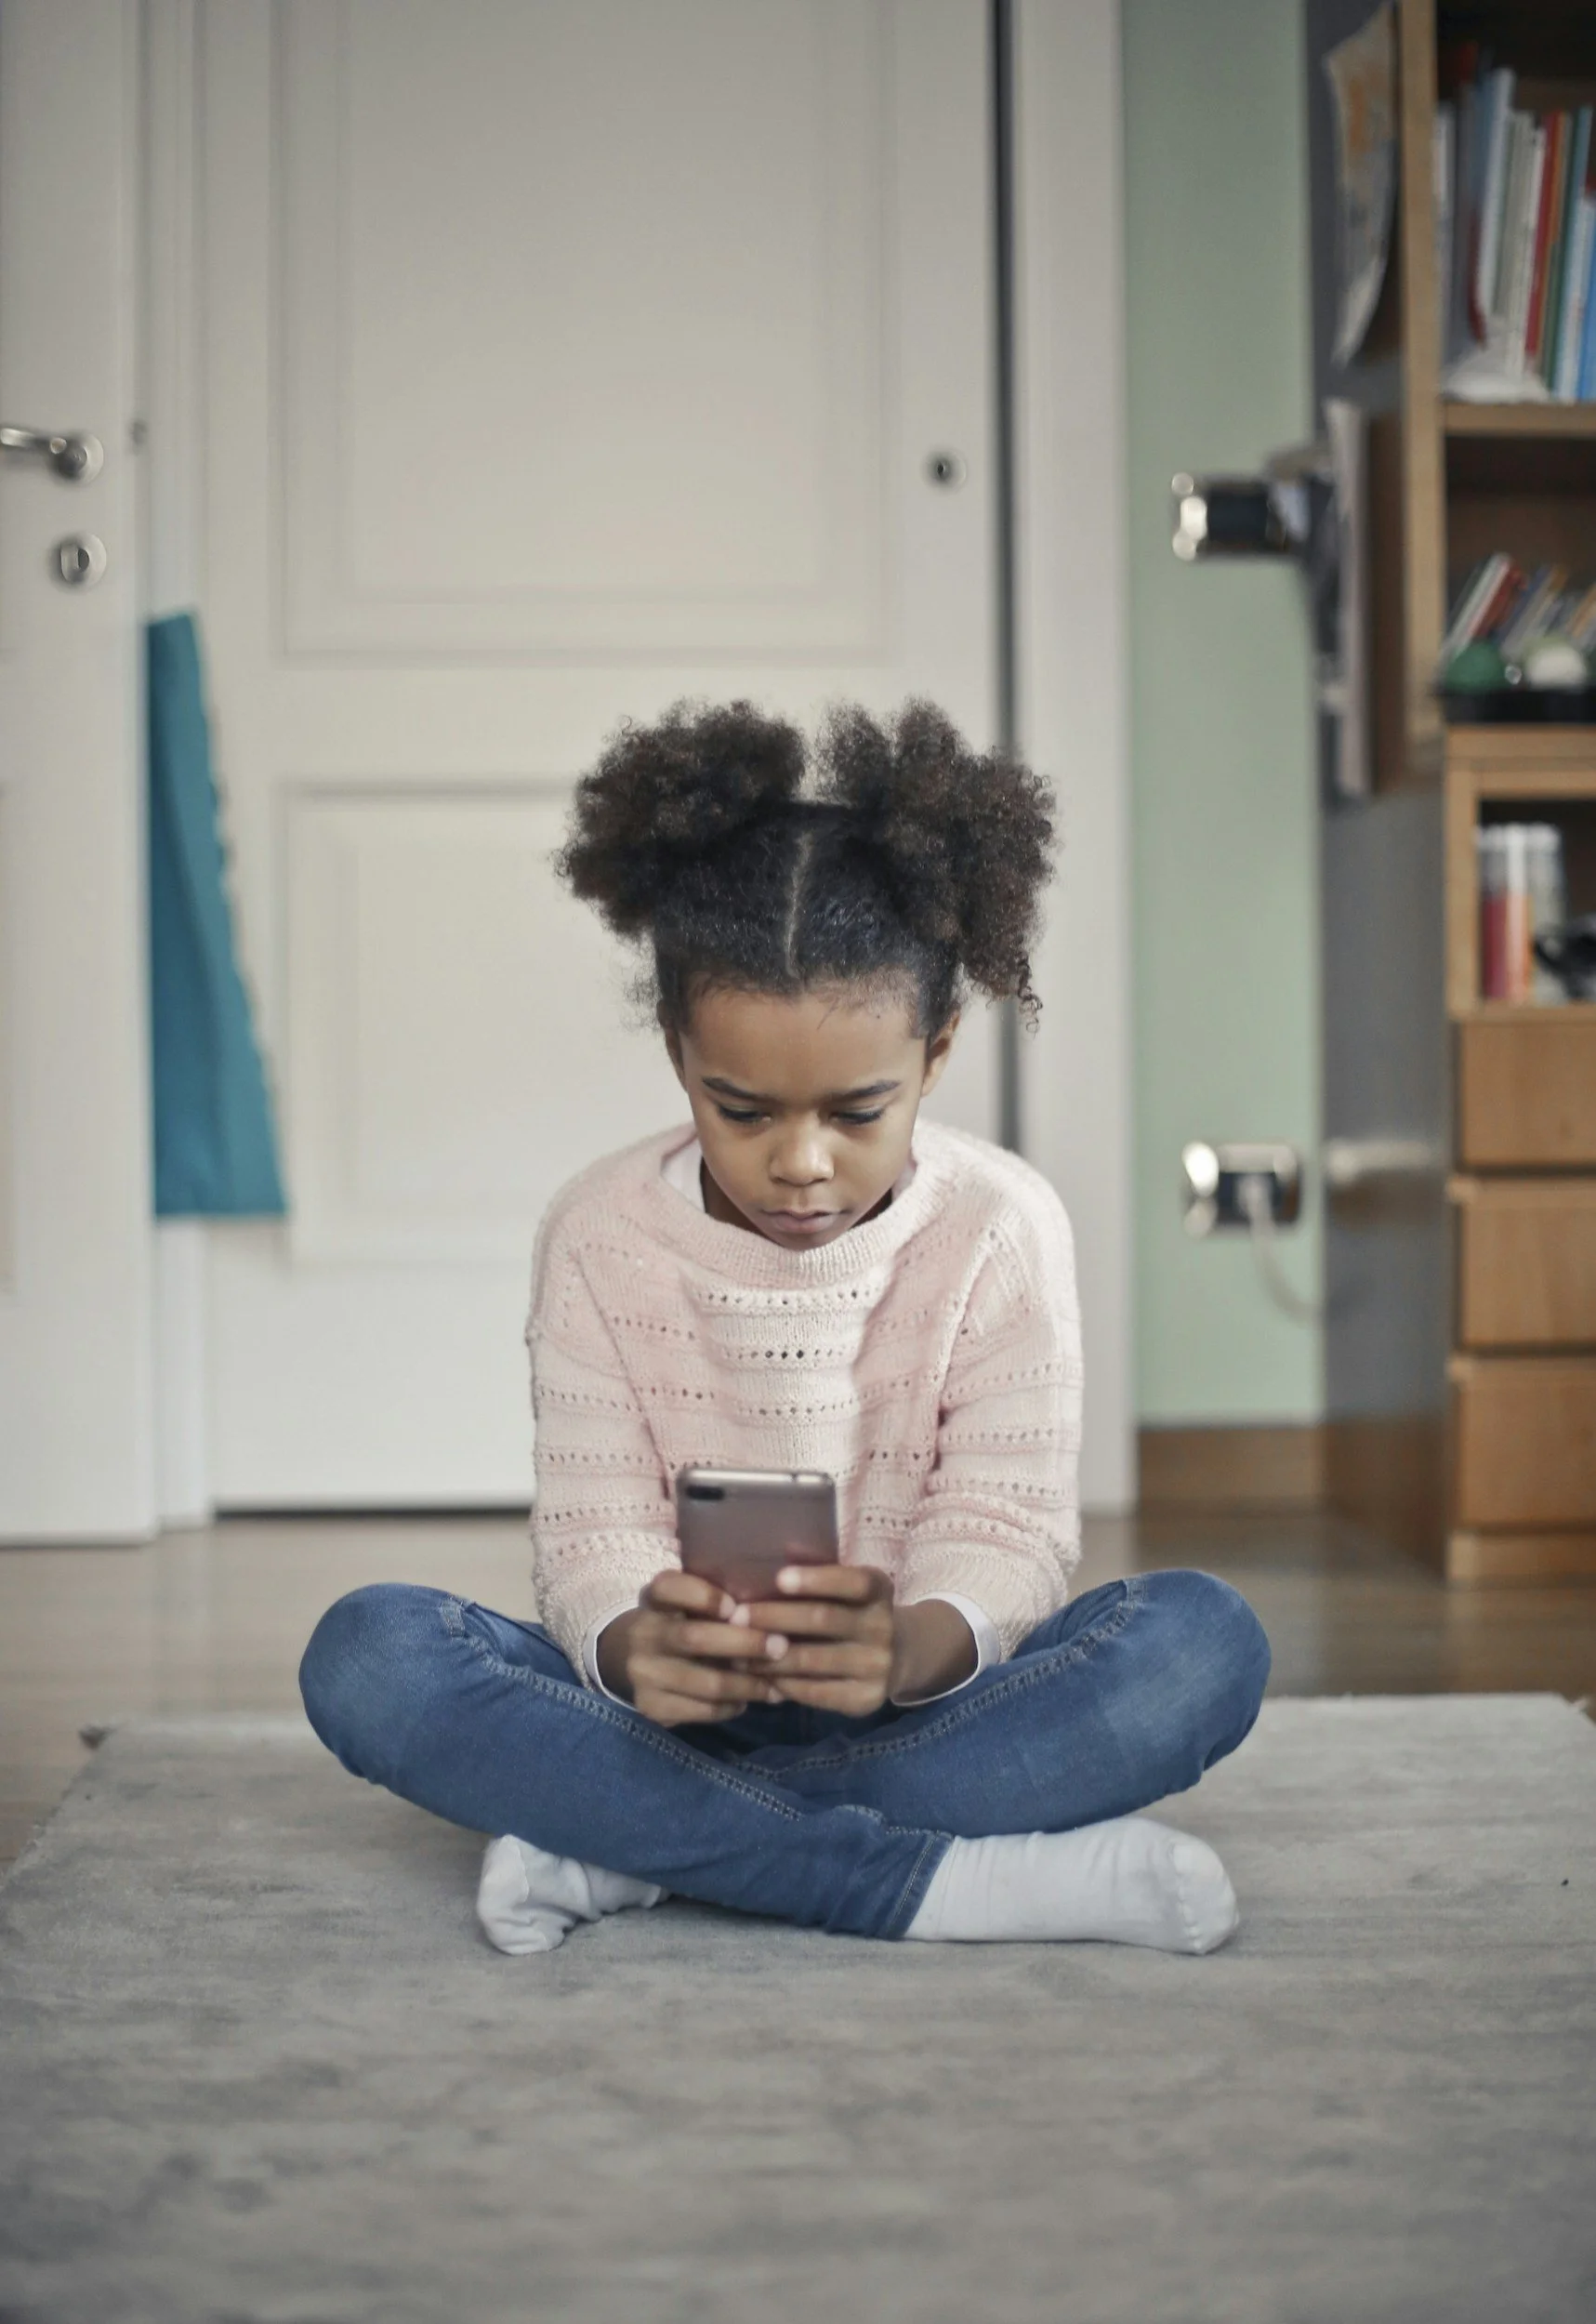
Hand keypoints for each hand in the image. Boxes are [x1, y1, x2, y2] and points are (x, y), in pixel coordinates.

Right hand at [598, 1570, 788, 1727]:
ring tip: (776, 1686)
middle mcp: (643, 1633)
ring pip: (707, 1682)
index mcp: (654, 1599)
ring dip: (749, 1685)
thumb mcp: (685, 1604)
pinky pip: (703, 1710)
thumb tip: (773, 1616)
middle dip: (745, 1643)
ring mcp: (644, 1673)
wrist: (628, 1661)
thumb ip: (717, 1604)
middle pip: (695, 1637)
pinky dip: (732, 1707)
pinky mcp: (650, 1706)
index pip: (668, 1587)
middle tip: (781, 1647)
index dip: (703, 1596)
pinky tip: (747, 1701)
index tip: (735, 1607)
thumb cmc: (676, 1624)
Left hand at [735, 1564, 899, 1716]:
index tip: (779, 1578)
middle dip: (775, 1617)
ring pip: (813, 1660)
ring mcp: (877, 1666)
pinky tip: (760, 1676)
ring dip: (769, 1656)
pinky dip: (783, 1683)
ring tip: (737, 1651)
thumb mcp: (844, 1588)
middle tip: (737, 1617)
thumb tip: (782, 1550)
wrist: (895, 1658)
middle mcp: (882, 1627)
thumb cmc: (850, 1612)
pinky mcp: (865, 1699)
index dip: (816, 1580)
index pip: (852, 1582)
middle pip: (824, 1619)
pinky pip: (815, 1692)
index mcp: (879, 1590)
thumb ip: (817, 1574)